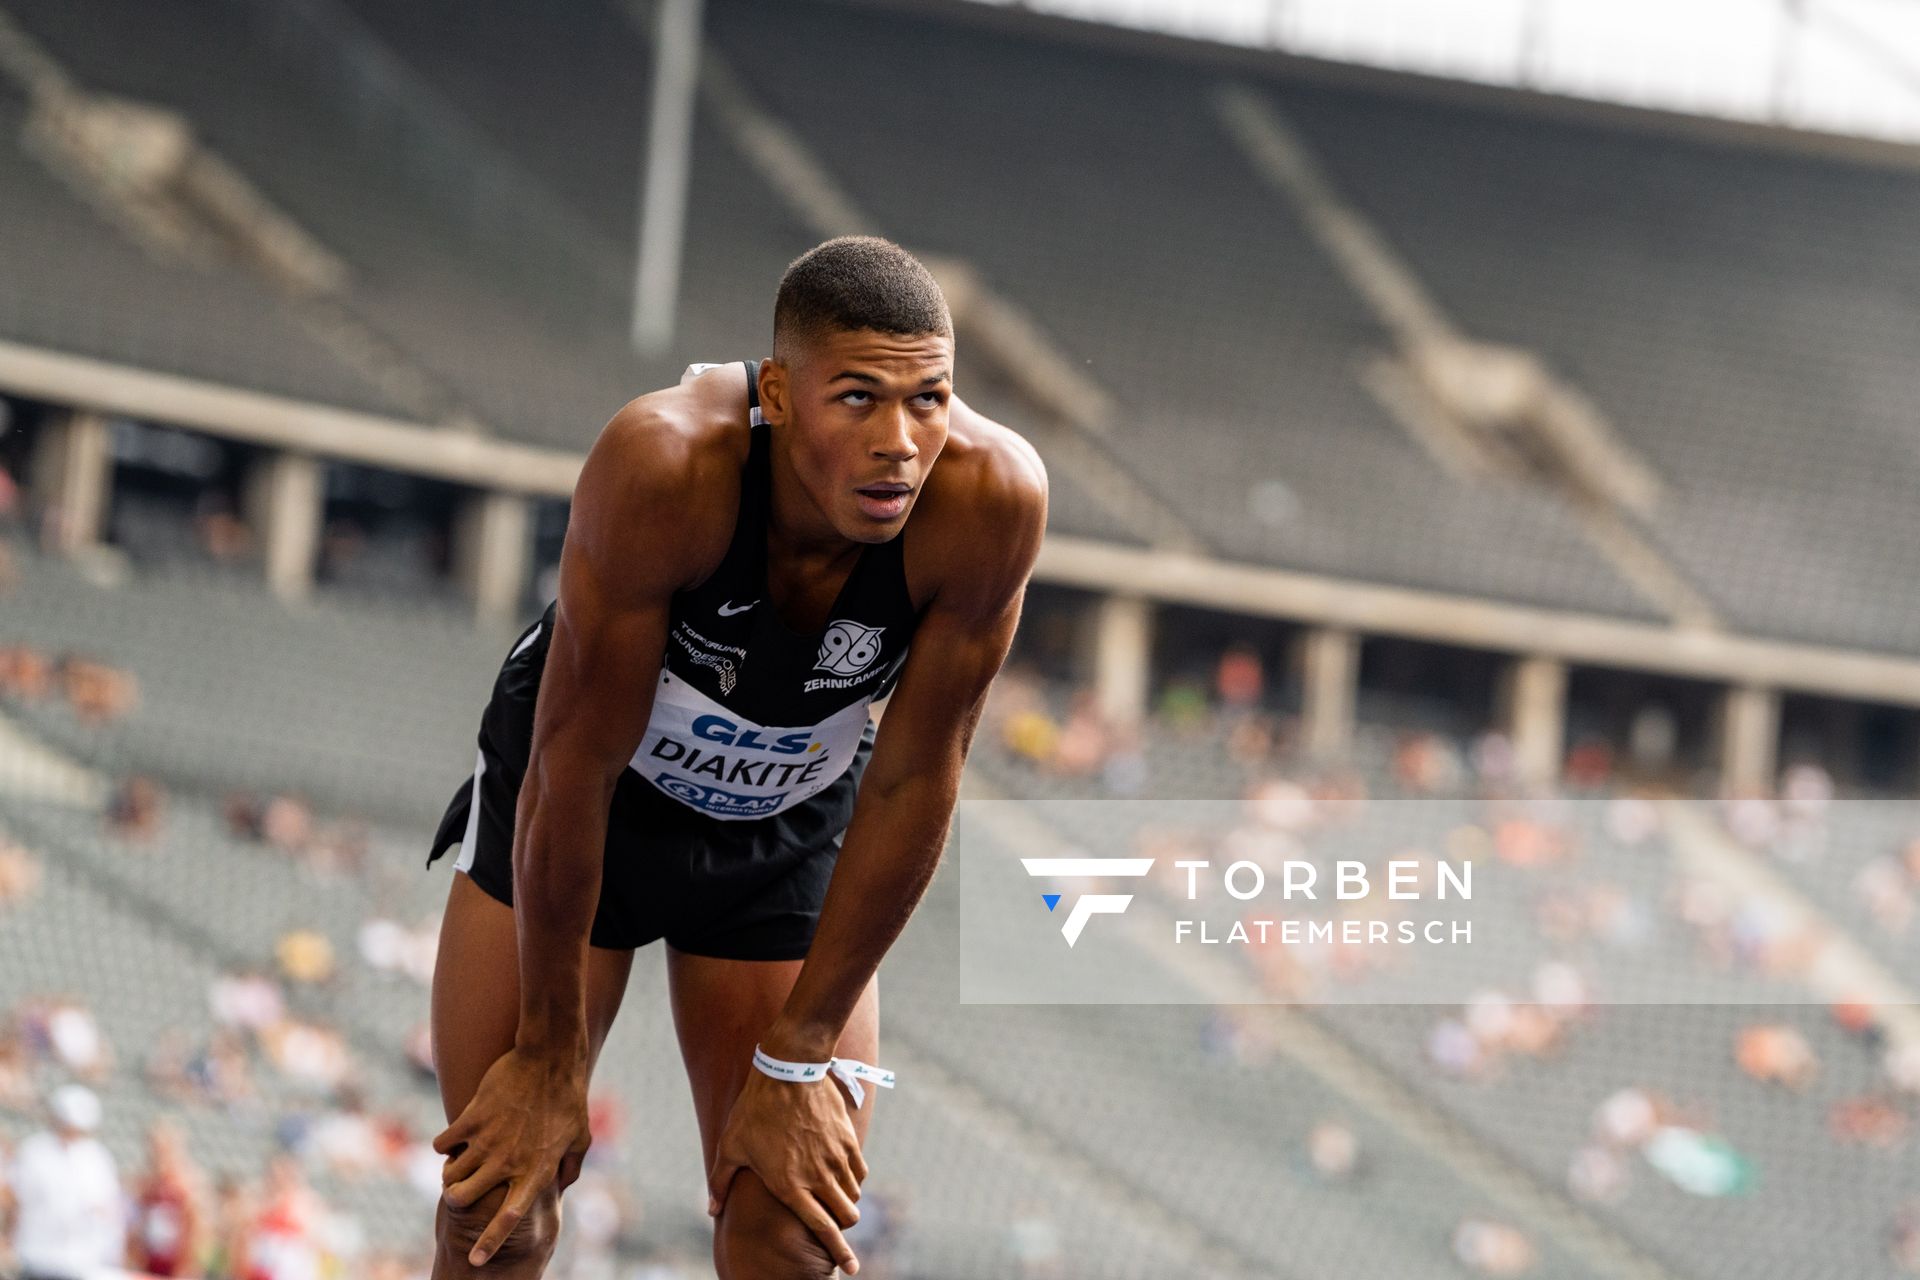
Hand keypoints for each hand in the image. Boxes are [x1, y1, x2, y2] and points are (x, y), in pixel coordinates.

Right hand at [433, 1045, 591, 1265]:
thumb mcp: (581, 1137)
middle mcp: (509, 1162)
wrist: (549, 1057)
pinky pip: (442, 1144)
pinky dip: (444, 1145)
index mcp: (536, 1171)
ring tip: (460, 1161)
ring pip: (450, 1175)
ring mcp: (488, 1141)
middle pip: (462, 1199)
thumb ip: (570, 1168)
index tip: (474, 1261)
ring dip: (450, 1172)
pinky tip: (456, 1137)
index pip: (508, 1217)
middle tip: (460, 1188)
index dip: (490, 1242)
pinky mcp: (472, 1119)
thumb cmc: (569, 1097)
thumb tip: (561, 1188)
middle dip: (456, 1199)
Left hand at [707, 1066, 868, 1274]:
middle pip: (846, 1216)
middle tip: (837, 1225)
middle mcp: (818, 1176)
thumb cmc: (754, 1110)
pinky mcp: (847, 1140)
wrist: (788, 1070)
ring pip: (854, 1194)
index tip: (851, 1268)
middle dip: (844, 1227)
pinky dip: (854, 1178)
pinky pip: (860, 1170)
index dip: (840, 1253)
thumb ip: (720, 1182)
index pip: (822, 1228)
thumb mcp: (730, 1146)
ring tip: (833, 1193)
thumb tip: (711, 1209)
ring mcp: (836, 1157)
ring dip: (847, 1200)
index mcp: (790, 1185)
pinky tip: (842, 1172)